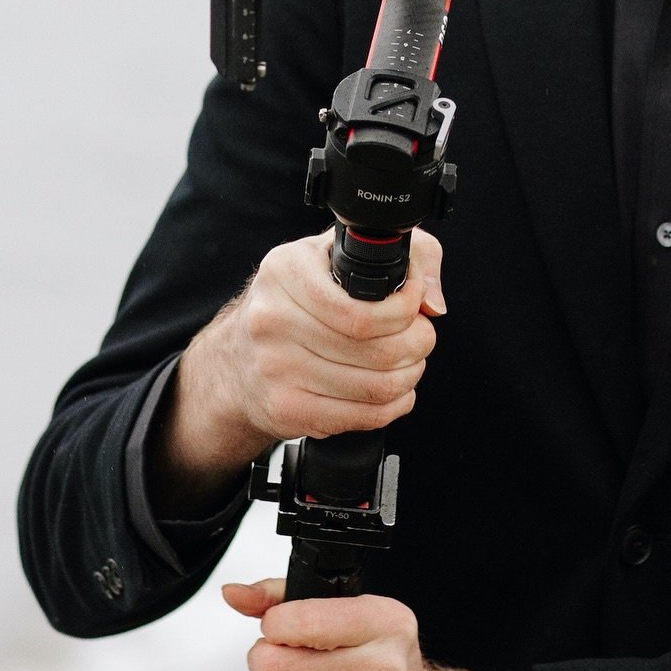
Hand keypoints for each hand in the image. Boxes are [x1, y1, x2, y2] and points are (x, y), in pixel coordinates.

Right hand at [152, 226, 444, 506]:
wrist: (239, 358)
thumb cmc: (301, 298)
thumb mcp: (343, 254)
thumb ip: (409, 253)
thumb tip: (432, 302)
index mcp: (286, 270)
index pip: (365, 309)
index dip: (407, 310)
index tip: (416, 303)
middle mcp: (272, 318)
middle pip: (376, 350)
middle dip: (418, 344)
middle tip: (422, 337)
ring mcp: (274, 369)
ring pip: (376, 386)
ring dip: (409, 376)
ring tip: (409, 362)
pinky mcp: (284, 409)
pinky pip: (361, 417)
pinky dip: (392, 406)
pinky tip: (393, 390)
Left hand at [223, 578, 492, 670]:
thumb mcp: (355, 619)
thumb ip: (289, 598)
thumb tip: (236, 593)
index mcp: (385, 621)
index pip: (299, 618)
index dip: (274, 624)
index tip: (283, 629)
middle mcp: (380, 665)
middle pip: (272, 661)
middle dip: (262, 661)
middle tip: (280, 664)